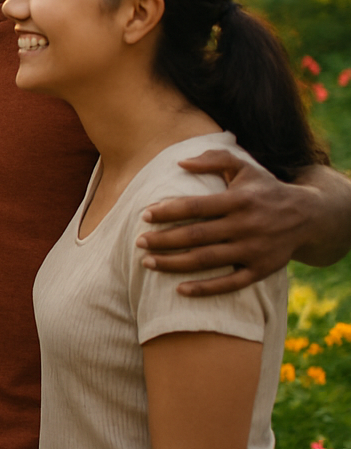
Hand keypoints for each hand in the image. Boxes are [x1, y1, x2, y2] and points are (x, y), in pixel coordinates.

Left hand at [137, 150, 344, 295]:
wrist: (309, 216)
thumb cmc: (264, 189)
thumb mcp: (245, 167)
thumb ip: (214, 158)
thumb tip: (180, 162)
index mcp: (239, 200)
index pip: (196, 206)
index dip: (168, 211)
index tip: (144, 215)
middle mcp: (246, 226)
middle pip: (196, 236)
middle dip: (164, 240)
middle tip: (138, 241)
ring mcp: (254, 250)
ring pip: (207, 260)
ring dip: (174, 264)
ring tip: (147, 262)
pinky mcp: (261, 270)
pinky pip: (231, 283)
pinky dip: (205, 289)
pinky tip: (180, 290)